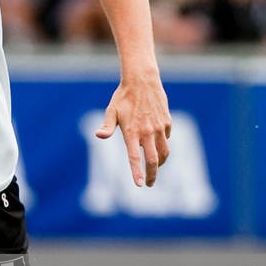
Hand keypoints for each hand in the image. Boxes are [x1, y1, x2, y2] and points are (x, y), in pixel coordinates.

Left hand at [96, 73, 170, 187]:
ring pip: (164, 153)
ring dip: (160, 164)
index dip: (137, 172)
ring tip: (154, 168)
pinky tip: (156, 145)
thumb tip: (98, 136)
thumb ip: (107, 126)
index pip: (135, 157)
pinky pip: (166, 139)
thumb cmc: (123, 97)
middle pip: (153, 161)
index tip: (139, 185)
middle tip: (149, 184)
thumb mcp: (112, 111)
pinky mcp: (167, 122)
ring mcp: (159, 128)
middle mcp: (147, 132)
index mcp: (132, 132)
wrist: (142, 81)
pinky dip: (162, 146)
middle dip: (151, 175)